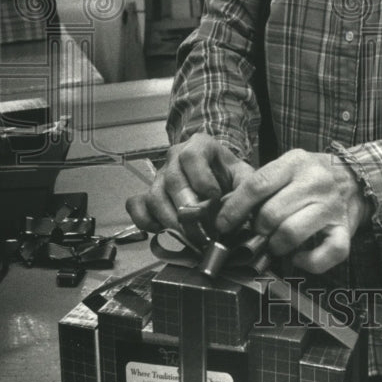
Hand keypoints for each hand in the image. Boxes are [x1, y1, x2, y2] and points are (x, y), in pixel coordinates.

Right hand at [126, 133, 253, 232]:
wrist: (219, 178)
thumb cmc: (231, 176)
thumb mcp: (244, 176)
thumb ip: (243, 191)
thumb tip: (229, 214)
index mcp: (199, 145)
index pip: (191, 157)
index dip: (201, 179)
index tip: (215, 199)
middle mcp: (174, 157)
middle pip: (172, 180)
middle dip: (187, 208)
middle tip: (202, 229)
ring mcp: (159, 175)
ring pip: (154, 196)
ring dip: (171, 220)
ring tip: (189, 236)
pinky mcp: (147, 193)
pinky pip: (136, 206)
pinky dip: (145, 221)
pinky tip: (162, 230)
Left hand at [215, 149, 370, 273]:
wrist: (355, 180)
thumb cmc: (311, 177)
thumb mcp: (286, 168)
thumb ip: (260, 185)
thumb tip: (226, 211)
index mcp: (296, 162)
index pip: (257, 185)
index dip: (235, 208)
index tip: (223, 224)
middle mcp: (316, 181)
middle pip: (270, 213)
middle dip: (257, 229)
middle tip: (257, 232)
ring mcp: (332, 207)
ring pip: (290, 233)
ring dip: (276, 245)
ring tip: (275, 243)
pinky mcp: (345, 230)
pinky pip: (325, 255)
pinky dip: (307, 262)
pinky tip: (298, 256)